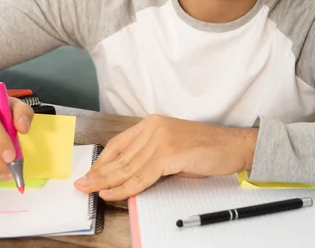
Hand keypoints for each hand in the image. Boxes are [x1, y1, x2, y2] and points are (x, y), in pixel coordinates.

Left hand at [74, 114, 257, 200]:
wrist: (233, 146)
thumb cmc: (206, 149)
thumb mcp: (173, 149)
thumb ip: (151, 158)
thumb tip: (128, 177)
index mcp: (153, 123)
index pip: (119, 143)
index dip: (103, 161)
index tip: (90, 173)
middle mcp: (154, 127)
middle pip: (120, 156)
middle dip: (98, 173)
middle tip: (81, 185)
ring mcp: (161, 139)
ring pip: (127, 167)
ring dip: (106, 182)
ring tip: (89, 191)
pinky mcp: (168, 152)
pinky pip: (141, 175)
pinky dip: (124, 187)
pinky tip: (111, 192)